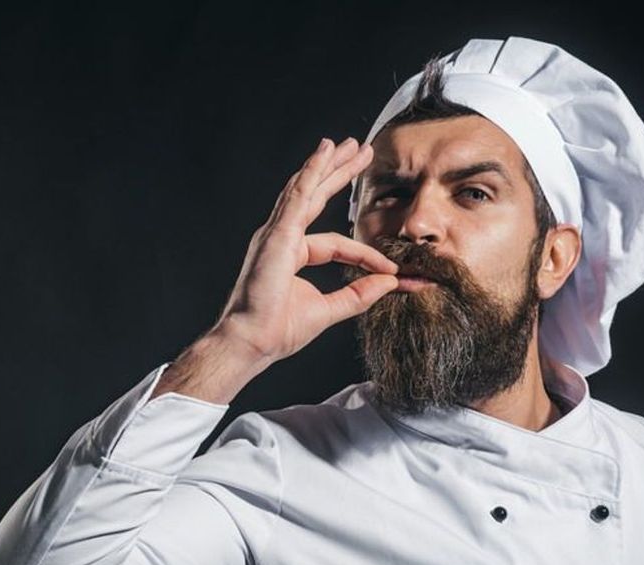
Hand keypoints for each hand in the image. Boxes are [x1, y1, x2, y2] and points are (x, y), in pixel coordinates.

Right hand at [212, 137, 399, 364]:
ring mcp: (276, 233)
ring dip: (327, 164)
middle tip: (357, 151)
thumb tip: (389, 281)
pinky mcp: (278, 233)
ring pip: (306, 189)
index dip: (366, 252)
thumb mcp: (328, 310)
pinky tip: (324, 153)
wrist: (252, 340)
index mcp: (291, 255)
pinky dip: (312, 172)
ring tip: (346, 144)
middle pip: (316, 198)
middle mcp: (281, 238)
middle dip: (338, 174)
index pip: (337, 244)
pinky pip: (298, 195)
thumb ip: (359, 294)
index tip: (392, 266)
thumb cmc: (277, 331)